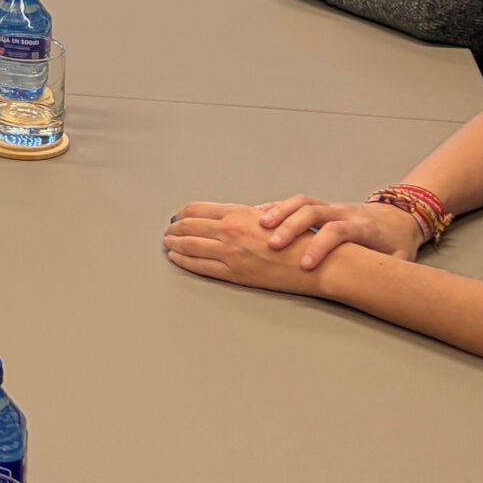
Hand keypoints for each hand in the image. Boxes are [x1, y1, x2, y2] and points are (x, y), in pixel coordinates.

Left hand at [161, 202, 332, 296]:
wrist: (316, 263)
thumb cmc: (297, 240)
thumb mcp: (269, 217)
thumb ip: (244, 214)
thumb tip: (226, 214)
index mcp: (238, 214)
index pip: (197, 209)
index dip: (182, 214)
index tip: (177, 217)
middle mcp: (231, 231)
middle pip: (188, 227)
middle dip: (174, 230)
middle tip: (167, 232)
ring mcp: (230, 253)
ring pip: (189, 246)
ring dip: (174, 244)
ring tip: (167, 244)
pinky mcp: (234, 273)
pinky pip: (200, 267)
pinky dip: (184, 261)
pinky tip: (177, 258)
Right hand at [252, 193, 425, 267]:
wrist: (400, 216)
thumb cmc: (396, 243)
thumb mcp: (399, 260)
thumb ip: (385, 272)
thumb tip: (378, 295)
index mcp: (364, 227)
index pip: (338, 231)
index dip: (320, 246)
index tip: (305, 266)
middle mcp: (344, 212)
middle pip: (314, 212)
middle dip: (291, 227)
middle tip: (273, 245)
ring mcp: (331, 207)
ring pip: (302, 202)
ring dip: (279, 212)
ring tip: (259, 225)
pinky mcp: (321, 206)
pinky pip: (297, 202)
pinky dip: (277, 207)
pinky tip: (258, 215)